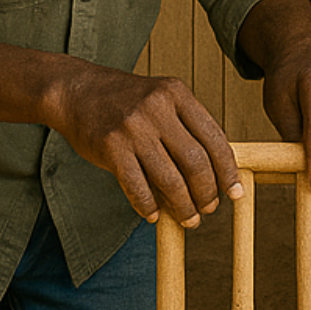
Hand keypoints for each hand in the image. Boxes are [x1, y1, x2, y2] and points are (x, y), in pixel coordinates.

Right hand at [46, 63, 239, 227]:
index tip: (234, 191)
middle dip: (207, 192)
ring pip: (170, 179)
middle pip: (195, 161)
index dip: (227, 170)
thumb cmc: (125, 100)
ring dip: (183, 206)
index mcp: (177, 94)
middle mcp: (158, 108)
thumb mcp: (162, 99)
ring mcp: (133, 127)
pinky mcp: (111, 146)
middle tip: (210, 209)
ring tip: (188, 219)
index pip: (214, 137)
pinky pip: (137, 186)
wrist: (76, 90)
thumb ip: (186, 126)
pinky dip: (148, 206)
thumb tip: (215, 171)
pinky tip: (153, 215)